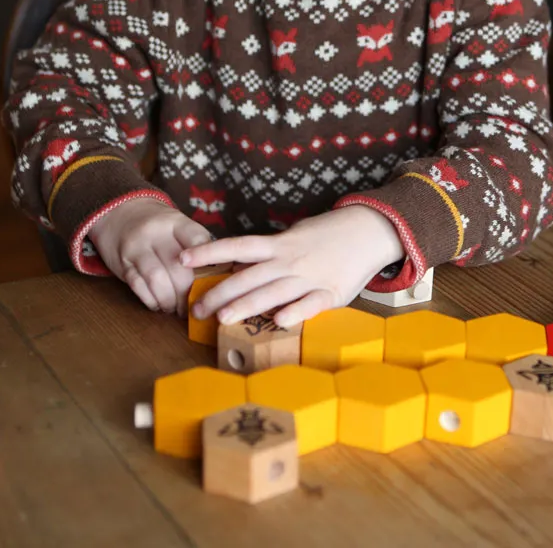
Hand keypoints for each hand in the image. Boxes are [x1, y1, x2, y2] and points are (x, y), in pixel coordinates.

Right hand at [89, 198, 213, 315]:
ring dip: (169, 300)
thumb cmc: (160, 227)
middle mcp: (155, 234)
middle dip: (188, 291)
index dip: (208, 262)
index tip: (214, 281)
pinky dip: (151, 300)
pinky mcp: (123, 263)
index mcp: (176, 223)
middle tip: (195, 305)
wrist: (120, 214)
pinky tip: (160, 306)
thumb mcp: (179, 226)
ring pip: (156, 279)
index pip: (197, 240)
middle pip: (177, 266)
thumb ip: (198, 246)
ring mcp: (136, 248)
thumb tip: (223, 275)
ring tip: (177, 309)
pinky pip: (138, 286)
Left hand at [182, 205, 404, 327]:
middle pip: (248, 277)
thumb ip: (270, 253)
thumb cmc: (329, 235)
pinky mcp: (331, 291)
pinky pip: (311, 304)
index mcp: (279, 245)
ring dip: (247, 305)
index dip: (209, 252)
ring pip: (273, 292)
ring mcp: (310, 276)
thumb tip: (240, 267)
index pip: (237, 247)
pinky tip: (281, 322)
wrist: (369, 230)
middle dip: (220, 293)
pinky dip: (297, 312)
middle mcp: (289, 260)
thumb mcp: (295, 236)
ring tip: (223, 319)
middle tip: (196, 309)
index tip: (183, 259)